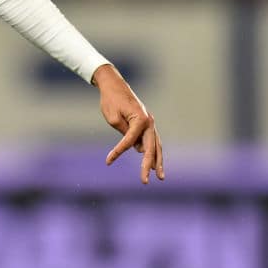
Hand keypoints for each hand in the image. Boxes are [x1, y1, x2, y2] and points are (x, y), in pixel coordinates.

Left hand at [94, 63, 164, 183]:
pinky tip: (154, 163)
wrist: (114, 85)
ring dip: (158, 161)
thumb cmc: (111, 100)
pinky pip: (152, 141)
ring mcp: (150, 123)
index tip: (108, 161)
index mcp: (140, 119)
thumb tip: (139, 149)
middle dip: (149, 166)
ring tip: (159, 176)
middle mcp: (149, 122)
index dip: (119, 151)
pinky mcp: (147, 124)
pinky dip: (154, 152)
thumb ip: (126, 135)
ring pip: (156, 146)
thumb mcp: (113, 118)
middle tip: (146, 181)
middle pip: (151, 148)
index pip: (130, 141)